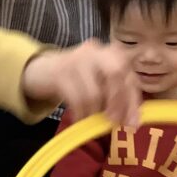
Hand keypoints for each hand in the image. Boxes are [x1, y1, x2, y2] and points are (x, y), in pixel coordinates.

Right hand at [22, 39, 139, 126]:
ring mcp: (77, 60)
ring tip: (91, 121)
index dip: (133, 102)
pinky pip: (76, 99)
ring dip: (95, 112)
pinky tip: (80, 119)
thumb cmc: (78, 79)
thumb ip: (117, 95)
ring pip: (94, 92)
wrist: (43, 70)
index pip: (129, 77)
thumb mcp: (99, 81)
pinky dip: (80, 113)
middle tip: (113, 121)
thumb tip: (132, 121)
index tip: (132, 124)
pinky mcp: (60, 73)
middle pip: (116, 74)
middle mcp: (97, 51)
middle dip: (117, 102)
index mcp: (112, 53)